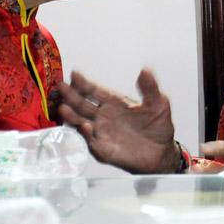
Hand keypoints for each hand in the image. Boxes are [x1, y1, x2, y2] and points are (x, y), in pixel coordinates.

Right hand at [58, 69, 178, 173]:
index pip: (95, 91)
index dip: (84, 83)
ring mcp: (103, 133)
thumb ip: (150, 88)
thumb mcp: (159, 104)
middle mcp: (104, 117)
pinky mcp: (105, 150)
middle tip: (60, 87)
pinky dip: (87, 135)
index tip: (74, 74)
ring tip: (63, 108)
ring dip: (72, 116)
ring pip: (82, 123)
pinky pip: (92, 142)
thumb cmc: (159, 127)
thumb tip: (145, 70)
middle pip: (83, 105)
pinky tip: (85, 127)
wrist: (162, 153)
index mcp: (114, 103)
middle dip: (71, 96)